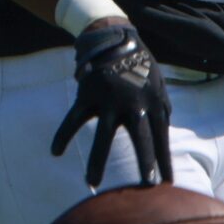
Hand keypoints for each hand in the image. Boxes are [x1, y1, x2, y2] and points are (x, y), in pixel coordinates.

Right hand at [51, 23, 172, 187]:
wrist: (113, 37)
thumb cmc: (140, 67)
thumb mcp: (158, 87)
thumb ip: (162, 112)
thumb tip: (164, 138)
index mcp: (153, 104)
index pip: (161, 138)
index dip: (164, 161)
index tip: (168, 184)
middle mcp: (134, 104)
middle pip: (140, 138)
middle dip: (144, 161)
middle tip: (147, 186)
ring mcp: (109, 100)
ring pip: (103, 135)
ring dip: (97, 161)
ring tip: (92, 183)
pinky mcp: (88, 94)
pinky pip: (74, 119)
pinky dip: (63, 135)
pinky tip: (55, 152)